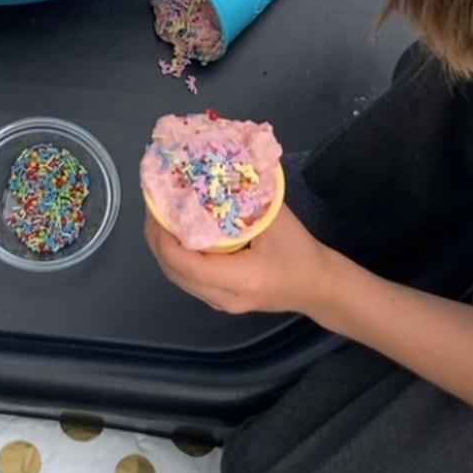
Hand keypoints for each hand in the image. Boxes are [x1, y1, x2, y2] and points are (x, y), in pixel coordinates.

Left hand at [144, 205, 337, 316]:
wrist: (320, 286)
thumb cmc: (300, 252)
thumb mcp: (277, 220)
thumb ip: (246, 198)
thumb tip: (216, 170)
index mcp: (239, 279)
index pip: (185, 263)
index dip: (163, 236)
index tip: (156, 207)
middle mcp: (225, 297)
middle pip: (174, 272)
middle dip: (157, 239)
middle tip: (152, 207)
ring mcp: (222, 303)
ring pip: (178, 278)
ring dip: (164, 248)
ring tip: (160, 217)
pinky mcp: (223, 299)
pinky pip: (189, 280)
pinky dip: (177, 257)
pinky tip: (177, 234)